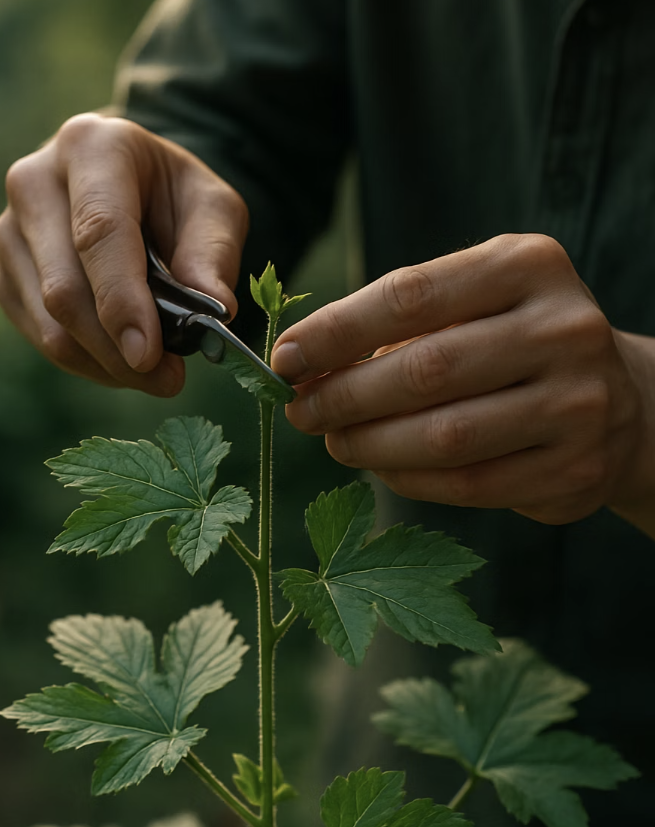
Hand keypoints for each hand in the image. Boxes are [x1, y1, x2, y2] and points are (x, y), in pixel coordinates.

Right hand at [0, 113, 247, 395]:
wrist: (134, 187)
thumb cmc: (177, 197)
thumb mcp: (215, 209)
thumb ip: (214, 255)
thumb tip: (215, 311)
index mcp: (91, 147)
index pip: (99, 231)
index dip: (122, 300)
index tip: (149, 355)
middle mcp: (34, 182)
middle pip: (64, 287)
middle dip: (117, 348)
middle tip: (170, 379)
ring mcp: (11, 231)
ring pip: (49, 321)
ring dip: (105, 364)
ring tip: (156, 374)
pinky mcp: (6, 273)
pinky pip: (40, 336)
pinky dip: (87, 363)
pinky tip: (124, 363)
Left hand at [272, 234, 650, 526]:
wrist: (618, 400)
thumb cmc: (513, 342)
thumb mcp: (472, 304)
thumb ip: (399, 325)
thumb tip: (305, 364)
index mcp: (527, 266)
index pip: (410, 294)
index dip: (335, 331)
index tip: (285, 358)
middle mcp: (564, 328)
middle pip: (425, 370)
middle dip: (344, 396)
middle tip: (301, 411)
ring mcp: (578, 403)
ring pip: (444, 436)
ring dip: (369, 445)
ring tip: (336, 441)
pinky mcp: (575, 469)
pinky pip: (467, 485)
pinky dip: (408, 479)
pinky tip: (382, 466)